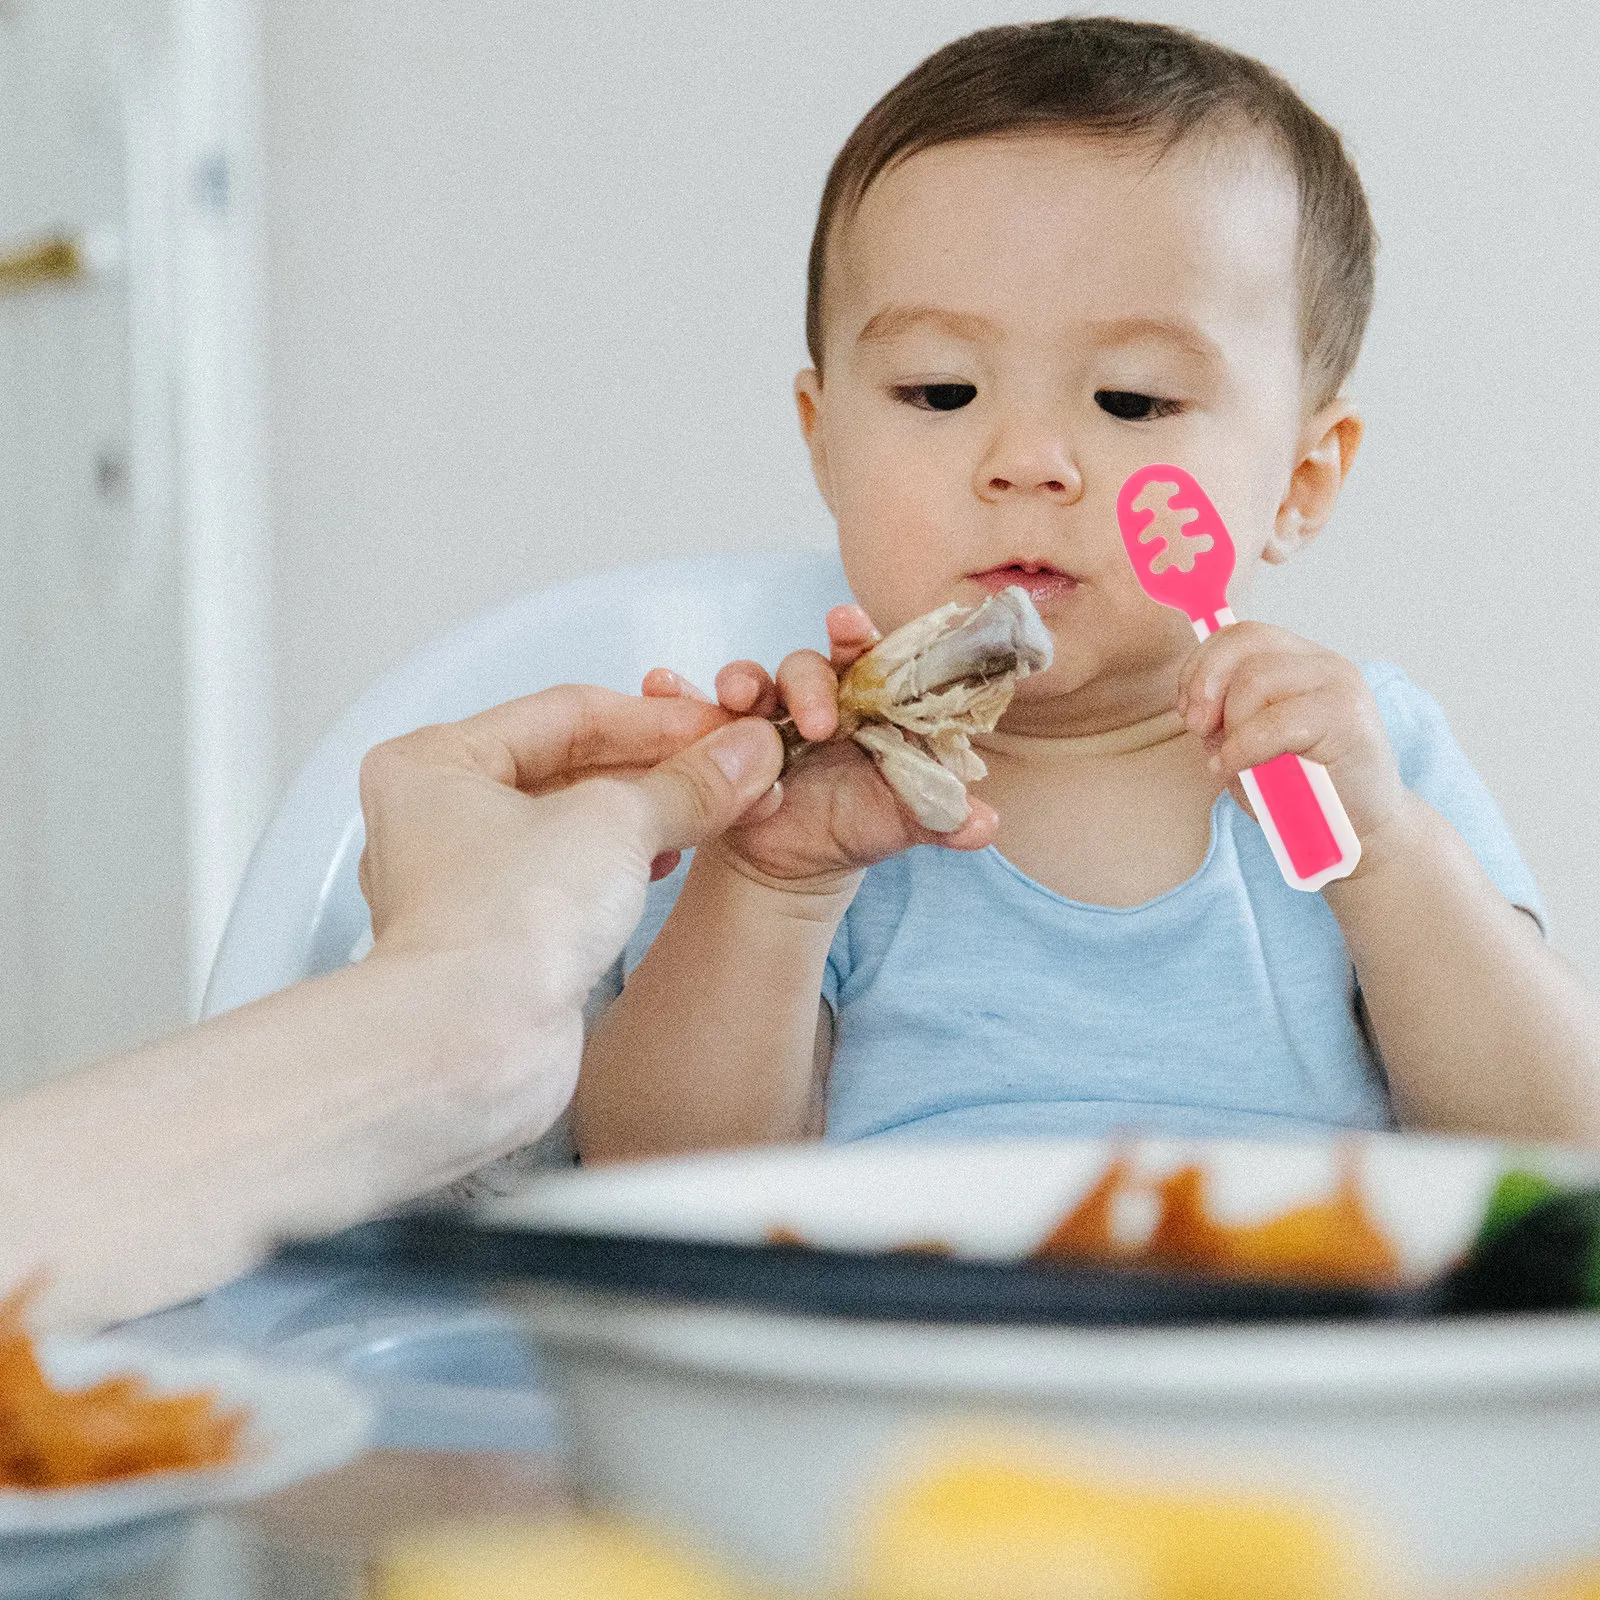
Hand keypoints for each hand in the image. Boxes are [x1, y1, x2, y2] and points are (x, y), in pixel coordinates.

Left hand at [358, 685, 784, 1006]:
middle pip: (570, 765)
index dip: (657, 718)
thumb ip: (686, 782)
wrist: (476, 1045)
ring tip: (719, 808)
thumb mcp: (615, 822)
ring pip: (574, 823)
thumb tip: (740, 754)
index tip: (721, 729)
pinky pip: (573, 877)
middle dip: (659, 768)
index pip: (566, 713)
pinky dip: (626, 863)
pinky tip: (673, 860)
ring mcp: (468, 882)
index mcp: (435, 763)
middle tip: (731, 767)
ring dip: (651, 815)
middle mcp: (438, 818)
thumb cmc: (501, 925)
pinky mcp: (501, 938)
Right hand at [642, 605, 996, 893]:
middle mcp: (814, 695)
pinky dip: (674, 692)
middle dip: (807, 679)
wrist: (796, 865)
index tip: (851, 626)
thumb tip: (984, 825)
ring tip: (736, 698)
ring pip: (749, 679)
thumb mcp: (903, 823)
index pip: (869, 655)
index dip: (860, 634)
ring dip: (740, 679)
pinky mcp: (719, 735)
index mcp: (867, 701)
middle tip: (816, 717)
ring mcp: (763, 713)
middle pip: (808, 664)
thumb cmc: (857, 825)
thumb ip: (944, 817)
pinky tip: (661, 684)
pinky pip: (692, 706)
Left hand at [1176, 622, 1406, 856]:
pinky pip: (1275, 722)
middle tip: (1197, 728)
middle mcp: (1321, 663)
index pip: (1240, 635)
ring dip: (1230, 724)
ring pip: (1255, 679)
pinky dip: (1244, 748)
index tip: (1187, 710)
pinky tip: (1238, 768)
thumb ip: (1223, 718)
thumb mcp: (1248, 747)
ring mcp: (1338, 685)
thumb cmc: (1302, 790)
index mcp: (1298, 661)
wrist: (1362, 828)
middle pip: (1245, 641)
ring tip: (1232, 760)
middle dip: (1206, 684)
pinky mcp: (1346, 718)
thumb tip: (1196, 706)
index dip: (1201, 665)